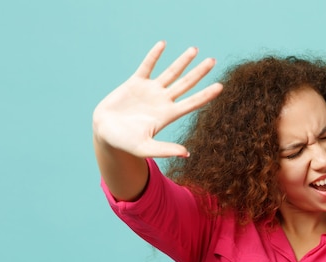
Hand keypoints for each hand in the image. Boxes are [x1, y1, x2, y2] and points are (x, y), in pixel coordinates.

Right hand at [92, 41, 222, 157]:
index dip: (206, 95)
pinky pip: (147, 65)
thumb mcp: (145, 148)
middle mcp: (162, 101)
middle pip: (186, 84)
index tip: (221, 86)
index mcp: (168, 115)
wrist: (105, 133)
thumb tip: (187, 153)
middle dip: (199, 72)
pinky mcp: (135, 83)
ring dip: (182, 61)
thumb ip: (165, 150)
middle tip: (213, 61)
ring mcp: (150, 90)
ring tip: (195, 49)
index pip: (192, 103)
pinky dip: (154, 55)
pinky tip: (163, 44)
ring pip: (170, 73)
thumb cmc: (125, 144)